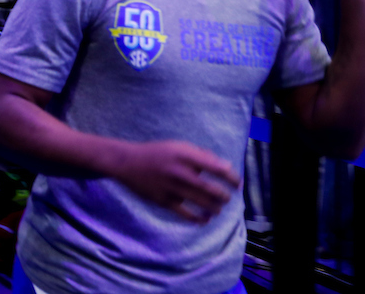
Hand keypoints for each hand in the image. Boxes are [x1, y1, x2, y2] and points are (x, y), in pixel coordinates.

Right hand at [113, 140, 239, 223]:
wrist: (127, 162)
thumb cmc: (157, 153)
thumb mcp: (178, 146)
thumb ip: (201, 155)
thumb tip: (225, 168)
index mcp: (186, 155)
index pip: (219, 169)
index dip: (233, 178)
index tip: (237, 184)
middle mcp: (180, 172)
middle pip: (214, 190)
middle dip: (225, 197)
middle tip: (226, 198)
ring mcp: (172, 188)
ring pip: (204, 204)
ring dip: (216, 209)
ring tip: (217, 208)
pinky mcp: (164, 201)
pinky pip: (187, 215)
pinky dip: (200, 219)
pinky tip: (204, 219)